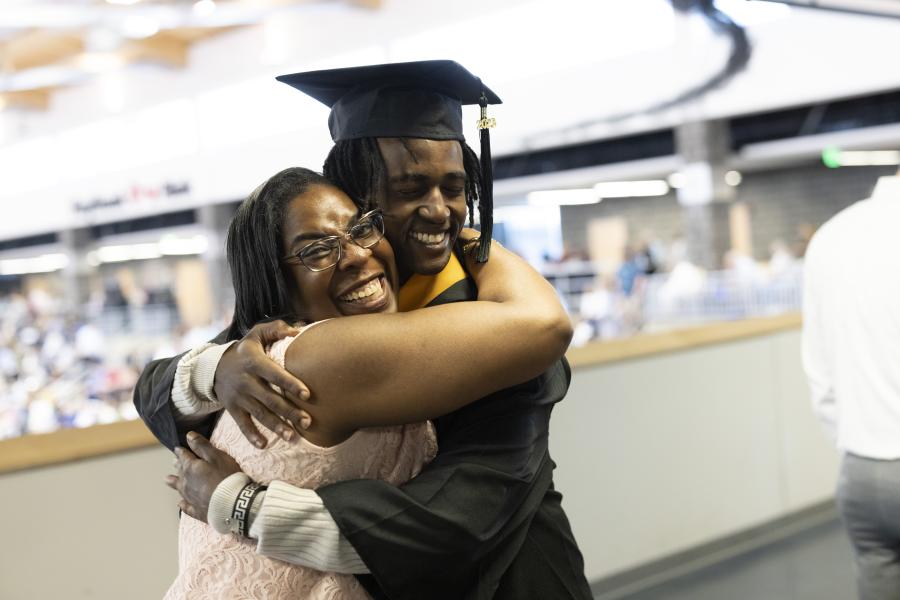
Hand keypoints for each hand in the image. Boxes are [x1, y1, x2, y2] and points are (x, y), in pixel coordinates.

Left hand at [166, 432, 241, 521]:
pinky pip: (186, 506)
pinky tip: (180, 503)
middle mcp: (186, 483)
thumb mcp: (216, 456)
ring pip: (179, 488)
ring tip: (168, 479)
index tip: (177, 448)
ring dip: (174, 482)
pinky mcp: (196, 510)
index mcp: (190, 468)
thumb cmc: (226, 476)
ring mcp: (190, 497)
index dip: (181, 451)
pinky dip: (183, 503)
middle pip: (180, 471)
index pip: (183, 456)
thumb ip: (202, 445)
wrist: (231, 503)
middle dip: (178, 465)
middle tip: (174, 462)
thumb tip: (188, 435)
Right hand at [214, 320, 312, 447]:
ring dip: (277, 426)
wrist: (213, 366)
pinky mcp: (232, 408)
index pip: (274, 374)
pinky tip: (264, 445)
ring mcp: (238, 397)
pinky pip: (242, 424)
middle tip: (307, 422)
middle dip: (289, 412)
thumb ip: (276, 329)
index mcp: (254, 361)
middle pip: (270, 399)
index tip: (307, 394)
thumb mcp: (256, 334)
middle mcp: (245, 380)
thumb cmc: (245, 350)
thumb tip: (297, 331)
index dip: (290, 384)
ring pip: (260, 414)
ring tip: (292, 437)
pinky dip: (252, 436)